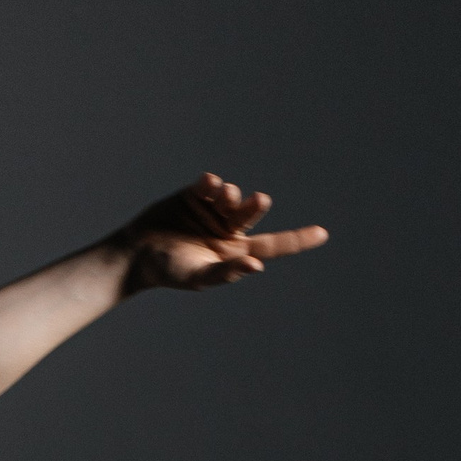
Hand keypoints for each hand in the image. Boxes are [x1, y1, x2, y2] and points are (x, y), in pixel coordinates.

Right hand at [117, 171, 328, 293]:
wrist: (137, 254)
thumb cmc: (169, 271)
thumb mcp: (200, 277)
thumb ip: (228, 272)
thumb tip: (257, 266)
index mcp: (235, 252)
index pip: (273, 246)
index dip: (298, 240)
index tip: (323, 234)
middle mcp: (227, 230)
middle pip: (251, 214)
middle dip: (256, 206)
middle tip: (259, 201)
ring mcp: (212, 211)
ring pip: (232, 196)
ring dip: (230, 194)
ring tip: (220, 195)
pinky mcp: (194, 195)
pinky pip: (210, 185)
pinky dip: (212, 183)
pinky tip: (207, 185)